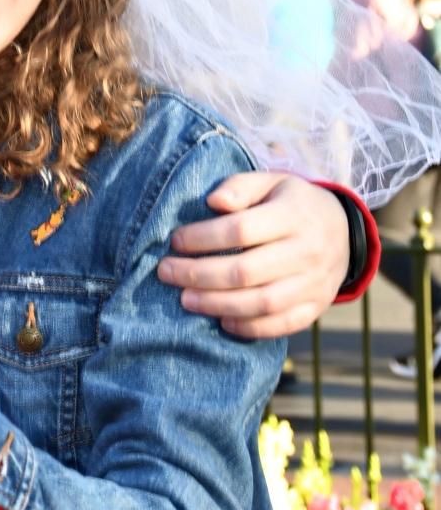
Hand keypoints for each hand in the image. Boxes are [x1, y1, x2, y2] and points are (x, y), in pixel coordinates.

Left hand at [157, 172, 348, 337]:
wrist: (343, 229)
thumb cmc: (290, 202)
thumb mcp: (270, 181)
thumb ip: (240, 187)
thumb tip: (213, 201)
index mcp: (293, 215)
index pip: (240, 230)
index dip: (203, 237)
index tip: (175, 240)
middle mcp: (307, 251)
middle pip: (246, 271)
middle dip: (199, 275)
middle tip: (166, 272)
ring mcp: (314, 283)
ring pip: (262, 303)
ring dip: (218, 304)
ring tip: (185, 299)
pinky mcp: (316, 306)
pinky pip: (283, 325)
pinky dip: (250, 328)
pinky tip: (221, 321)